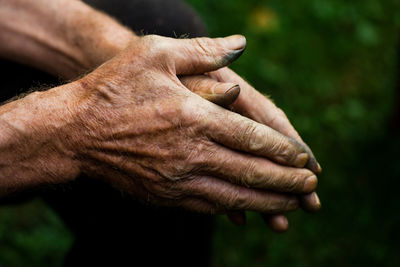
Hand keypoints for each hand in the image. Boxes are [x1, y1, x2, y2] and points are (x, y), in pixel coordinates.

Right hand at [68, 35, 316, 213]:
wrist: (74, 131)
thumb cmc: (114, 88)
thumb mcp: (156, 54)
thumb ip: (203, 51)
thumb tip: (241, 42)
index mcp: (195, 116)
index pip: (253, 138)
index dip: (284, 150)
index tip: (304, 159)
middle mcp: (191, 153)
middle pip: (252, 173)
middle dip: (286, 181)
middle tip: (310, 187)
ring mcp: (177, 179)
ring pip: (235, 196)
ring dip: (268, 201)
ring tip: (292, 204)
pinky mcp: (165, 194)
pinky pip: (210, 206)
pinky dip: (236, 209)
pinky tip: (251, 209)